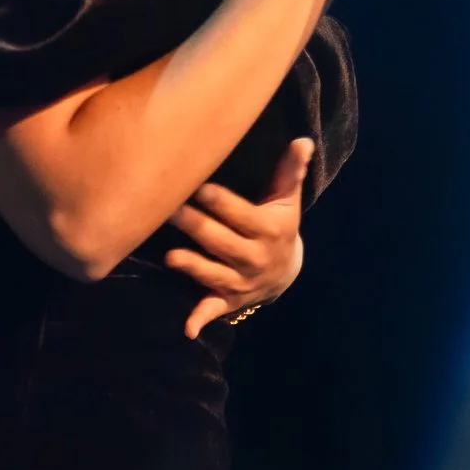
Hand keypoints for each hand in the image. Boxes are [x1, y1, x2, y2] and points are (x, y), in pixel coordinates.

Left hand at [166, 137, 315, 339]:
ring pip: (213, 273)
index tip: (197, 187)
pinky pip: (213, 309)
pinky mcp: (228, 299)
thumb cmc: (278, 225)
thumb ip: (290, 170)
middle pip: (220, 241)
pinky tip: (188, 328)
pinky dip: (201, 319)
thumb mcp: (287, 200)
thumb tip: (302, 141)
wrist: (285, 271)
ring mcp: (241, 281)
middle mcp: (255, 257)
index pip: (240, 214)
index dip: (219, 201)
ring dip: (192, 267)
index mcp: (269, 230)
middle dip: (194, 225)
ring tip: (170, 256)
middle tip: (167, 209)